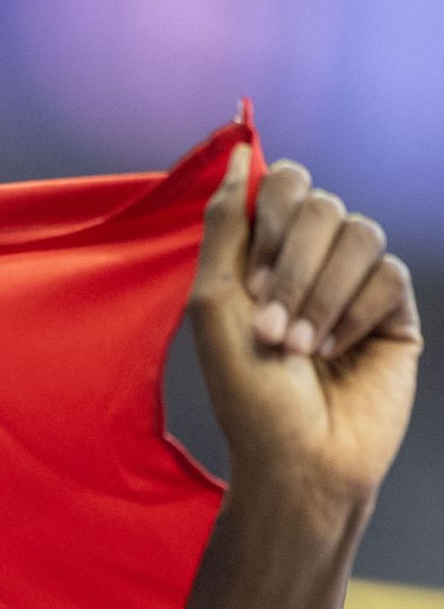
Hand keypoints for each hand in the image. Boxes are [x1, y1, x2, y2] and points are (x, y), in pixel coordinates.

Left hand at [187, 146, 421, 517]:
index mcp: (263, 255)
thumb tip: (239, 150)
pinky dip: (353, 314)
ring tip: (299, 348)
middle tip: (271, 327)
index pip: (284, 184)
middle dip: (292, 267)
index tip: (252, 275)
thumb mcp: (215, 301)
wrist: (297, 457)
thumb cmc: (246, 391)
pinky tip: (335, 353)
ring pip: (360, 232)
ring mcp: (355, 284)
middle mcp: (311, 262)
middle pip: (322, 204)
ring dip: (320, 295)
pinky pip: (388, 274)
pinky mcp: (393, 310)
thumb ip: (227, 222)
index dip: (273, 217)